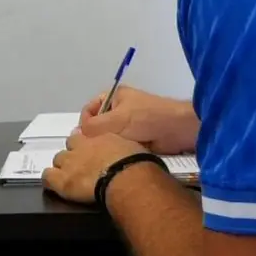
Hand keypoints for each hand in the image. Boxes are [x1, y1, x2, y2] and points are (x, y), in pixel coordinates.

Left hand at [42, 132, 150, 204]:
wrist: (128, 178)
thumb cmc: (137, 164)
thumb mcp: (133, 148)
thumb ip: (122, 147)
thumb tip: (124, 152)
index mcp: (99, 137)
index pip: (85, 135)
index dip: (85, 143)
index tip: (89, 150)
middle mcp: (81, 146)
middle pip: (70, 145)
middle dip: (74, 154)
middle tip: (82, 165)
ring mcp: (69, 162)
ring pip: (58, 160)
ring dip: (63, 167)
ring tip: (71, 177)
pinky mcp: (62, 180)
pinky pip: (47, 177)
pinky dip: (49, 180)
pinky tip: (54, 185)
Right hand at [78, 86, 198, 154]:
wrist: (179, 130)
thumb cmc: (146, 118)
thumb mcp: (116, 120)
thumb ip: (93, 127)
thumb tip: (76, 134)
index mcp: (113, 97)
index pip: (88, 110)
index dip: (85, 124)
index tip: (87, 138)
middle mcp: (119, 109)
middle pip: (98, 126)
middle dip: (97, 138)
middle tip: (97, 151)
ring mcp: (129, 125)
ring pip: (109, 138)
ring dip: (109, 146)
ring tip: (110, 155)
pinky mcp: (137, 139)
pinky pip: (121, 146)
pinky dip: (120, 151)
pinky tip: (119, 158)